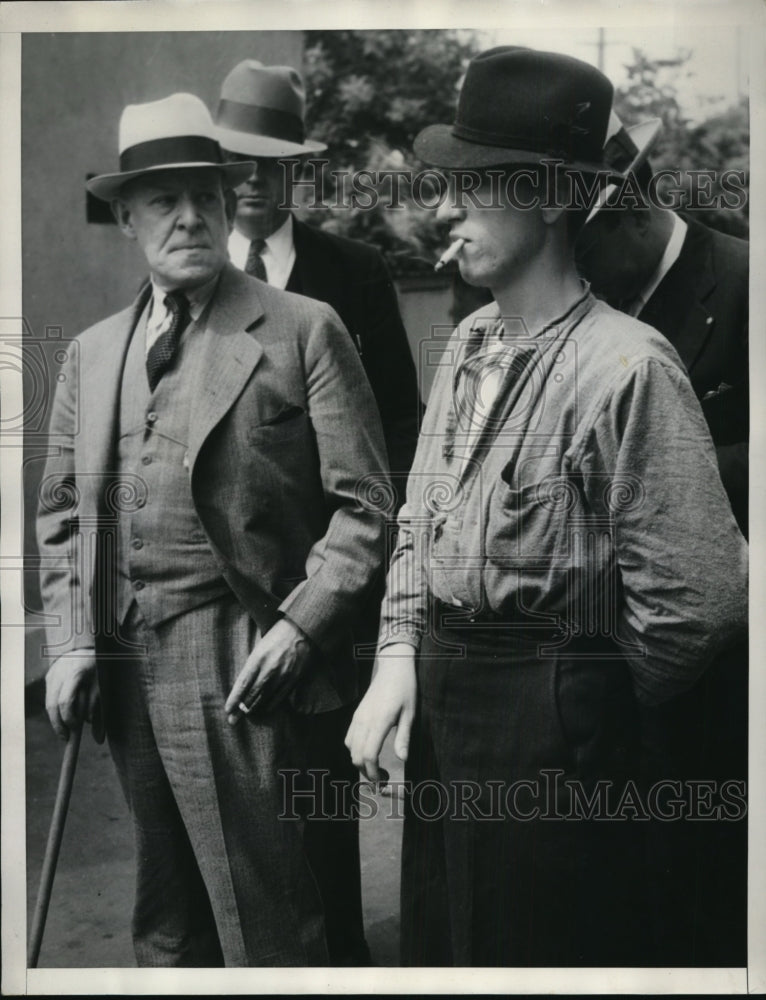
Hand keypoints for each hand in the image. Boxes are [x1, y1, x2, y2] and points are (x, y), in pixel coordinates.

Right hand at [45, 649, 99, 740]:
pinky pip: (50, 696)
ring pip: (48, 702)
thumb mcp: (102, 683)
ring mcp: (52, 674)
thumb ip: (96, 705)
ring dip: (55, 718)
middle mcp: (60, 673)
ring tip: (64, 730)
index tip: (74, 730)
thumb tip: (92, 730)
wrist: (86, 643)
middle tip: (65, 738)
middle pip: (52, 705)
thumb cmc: (98, 664)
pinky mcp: (49, 676)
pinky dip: (56, 708)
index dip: (68, 719)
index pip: (65, 702)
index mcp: (76, 673)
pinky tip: (63, 715)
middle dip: (58, 724)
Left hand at [225, 618, 311, 722]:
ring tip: (245, 716)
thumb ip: (252, 665)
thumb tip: (243, 685)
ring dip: (254, 709)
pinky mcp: (293, 678)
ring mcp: (282, 675)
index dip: (235, 698)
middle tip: (232, 720)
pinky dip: (270, 705)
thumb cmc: (277, 636)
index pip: (243, 683)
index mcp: (258, 658)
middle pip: (252, 694)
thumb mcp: (259, 648)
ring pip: (265, 698)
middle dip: (241, 710)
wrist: (302, 630)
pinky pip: (280, 697)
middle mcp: (269, 669)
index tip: (227, 709)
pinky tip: (265, 710)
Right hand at [345, 643, 416, 782]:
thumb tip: (402, 760)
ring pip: (350, 748)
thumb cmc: (405, 689)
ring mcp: (358, 716)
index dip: (372, 773)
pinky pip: (349, 737)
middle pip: (356, 755)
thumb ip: (403, 737)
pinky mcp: (357, 714)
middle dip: (366, 772)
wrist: (393, 667)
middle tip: (380, 780)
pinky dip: (356, 750)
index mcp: (379, 721)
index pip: (369, 755)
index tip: (381, 782)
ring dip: (360, 762)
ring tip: (375, 768)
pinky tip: (368, 751)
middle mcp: (364, 720)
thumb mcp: (410, 713)